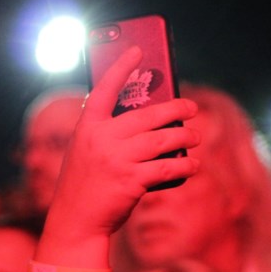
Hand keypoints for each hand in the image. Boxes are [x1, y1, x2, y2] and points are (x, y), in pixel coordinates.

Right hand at [44, 45, 200, 241]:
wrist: (76, 221)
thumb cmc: (85, 184)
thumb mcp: (86, 151)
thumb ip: (107, 134)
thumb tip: (149, 121)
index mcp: (88, 128)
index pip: (105, 89)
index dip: (122, 68)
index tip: (138, 50)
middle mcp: (102, 139)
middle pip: (146, 116)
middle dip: (174, 109)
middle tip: (191, 108)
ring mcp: (117, 160)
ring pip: (161, 141)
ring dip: (184, 137)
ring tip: (195, 135)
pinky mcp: (132, 181)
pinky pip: (167, 168)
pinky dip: (185, 166)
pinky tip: (194, 164)